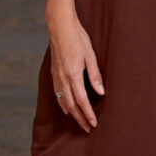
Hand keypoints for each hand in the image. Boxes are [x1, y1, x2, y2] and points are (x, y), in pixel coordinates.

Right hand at [47, 17, 104, 132]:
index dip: (88, 114)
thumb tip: (101, 92)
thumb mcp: (90, 55)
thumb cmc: (77, 38)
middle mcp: (63, 78)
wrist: (60, 27)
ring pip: (63, 101)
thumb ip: (95, 75)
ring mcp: (57, 76)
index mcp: (74, 75)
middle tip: (87, 129)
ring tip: (79, 121)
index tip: (94, 124)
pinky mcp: (53, 73)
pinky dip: (62, 103)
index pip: (82, 101)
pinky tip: (66, 108)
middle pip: (72, 105)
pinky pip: (57, 93)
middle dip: (80, 118)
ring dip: (72, 113)